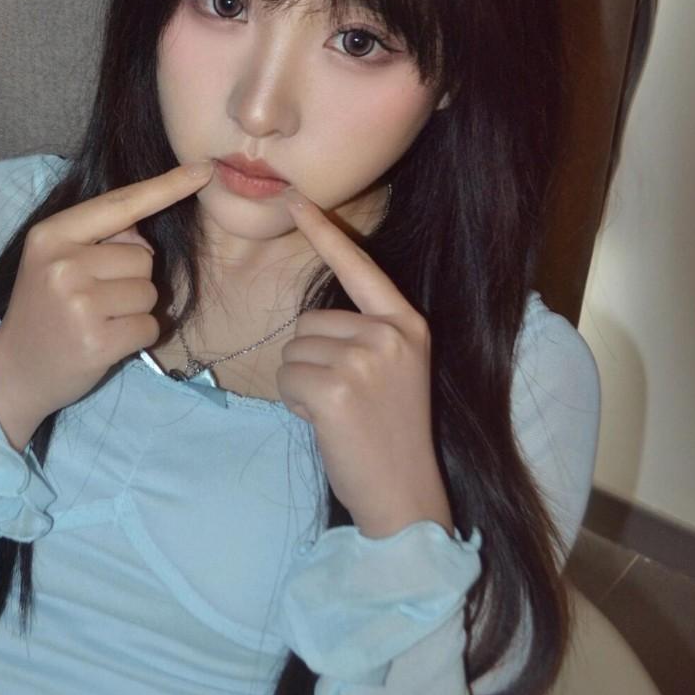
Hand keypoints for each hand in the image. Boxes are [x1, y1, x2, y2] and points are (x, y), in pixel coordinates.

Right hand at [0, 160, 213, 449]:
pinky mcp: (97, 341)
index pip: (120, 205)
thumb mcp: (54, 260)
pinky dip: (137, 336)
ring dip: (135, 310)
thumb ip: (97, 238)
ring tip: (98, 320)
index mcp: (52, 235)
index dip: (166, 187)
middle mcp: (63, 264)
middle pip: (143, 257)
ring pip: (149, 293)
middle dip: (132, 278)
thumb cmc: (43, 309)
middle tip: (94, 300)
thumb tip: (143, 233)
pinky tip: (106, 342)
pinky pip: (149, 326)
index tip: (203, 170)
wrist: (13, 370)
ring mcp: (79, 304)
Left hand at [276, 191, 453, 539]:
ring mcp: (365, 359)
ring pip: (293, 352)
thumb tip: (313, 324)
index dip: (325, 234)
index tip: (296, 200)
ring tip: (338, 414)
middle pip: (309, 323)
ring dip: (301, 385)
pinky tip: (327, 425)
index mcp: (407, 325)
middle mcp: (390, 334)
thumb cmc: (388, 436)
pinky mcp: (337, 386)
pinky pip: (286, 379)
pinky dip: (295, 404)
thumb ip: (364, 338)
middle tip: (345, 402)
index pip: (359, 267)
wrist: (404, 494)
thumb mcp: (392, 373)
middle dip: (312, 362)